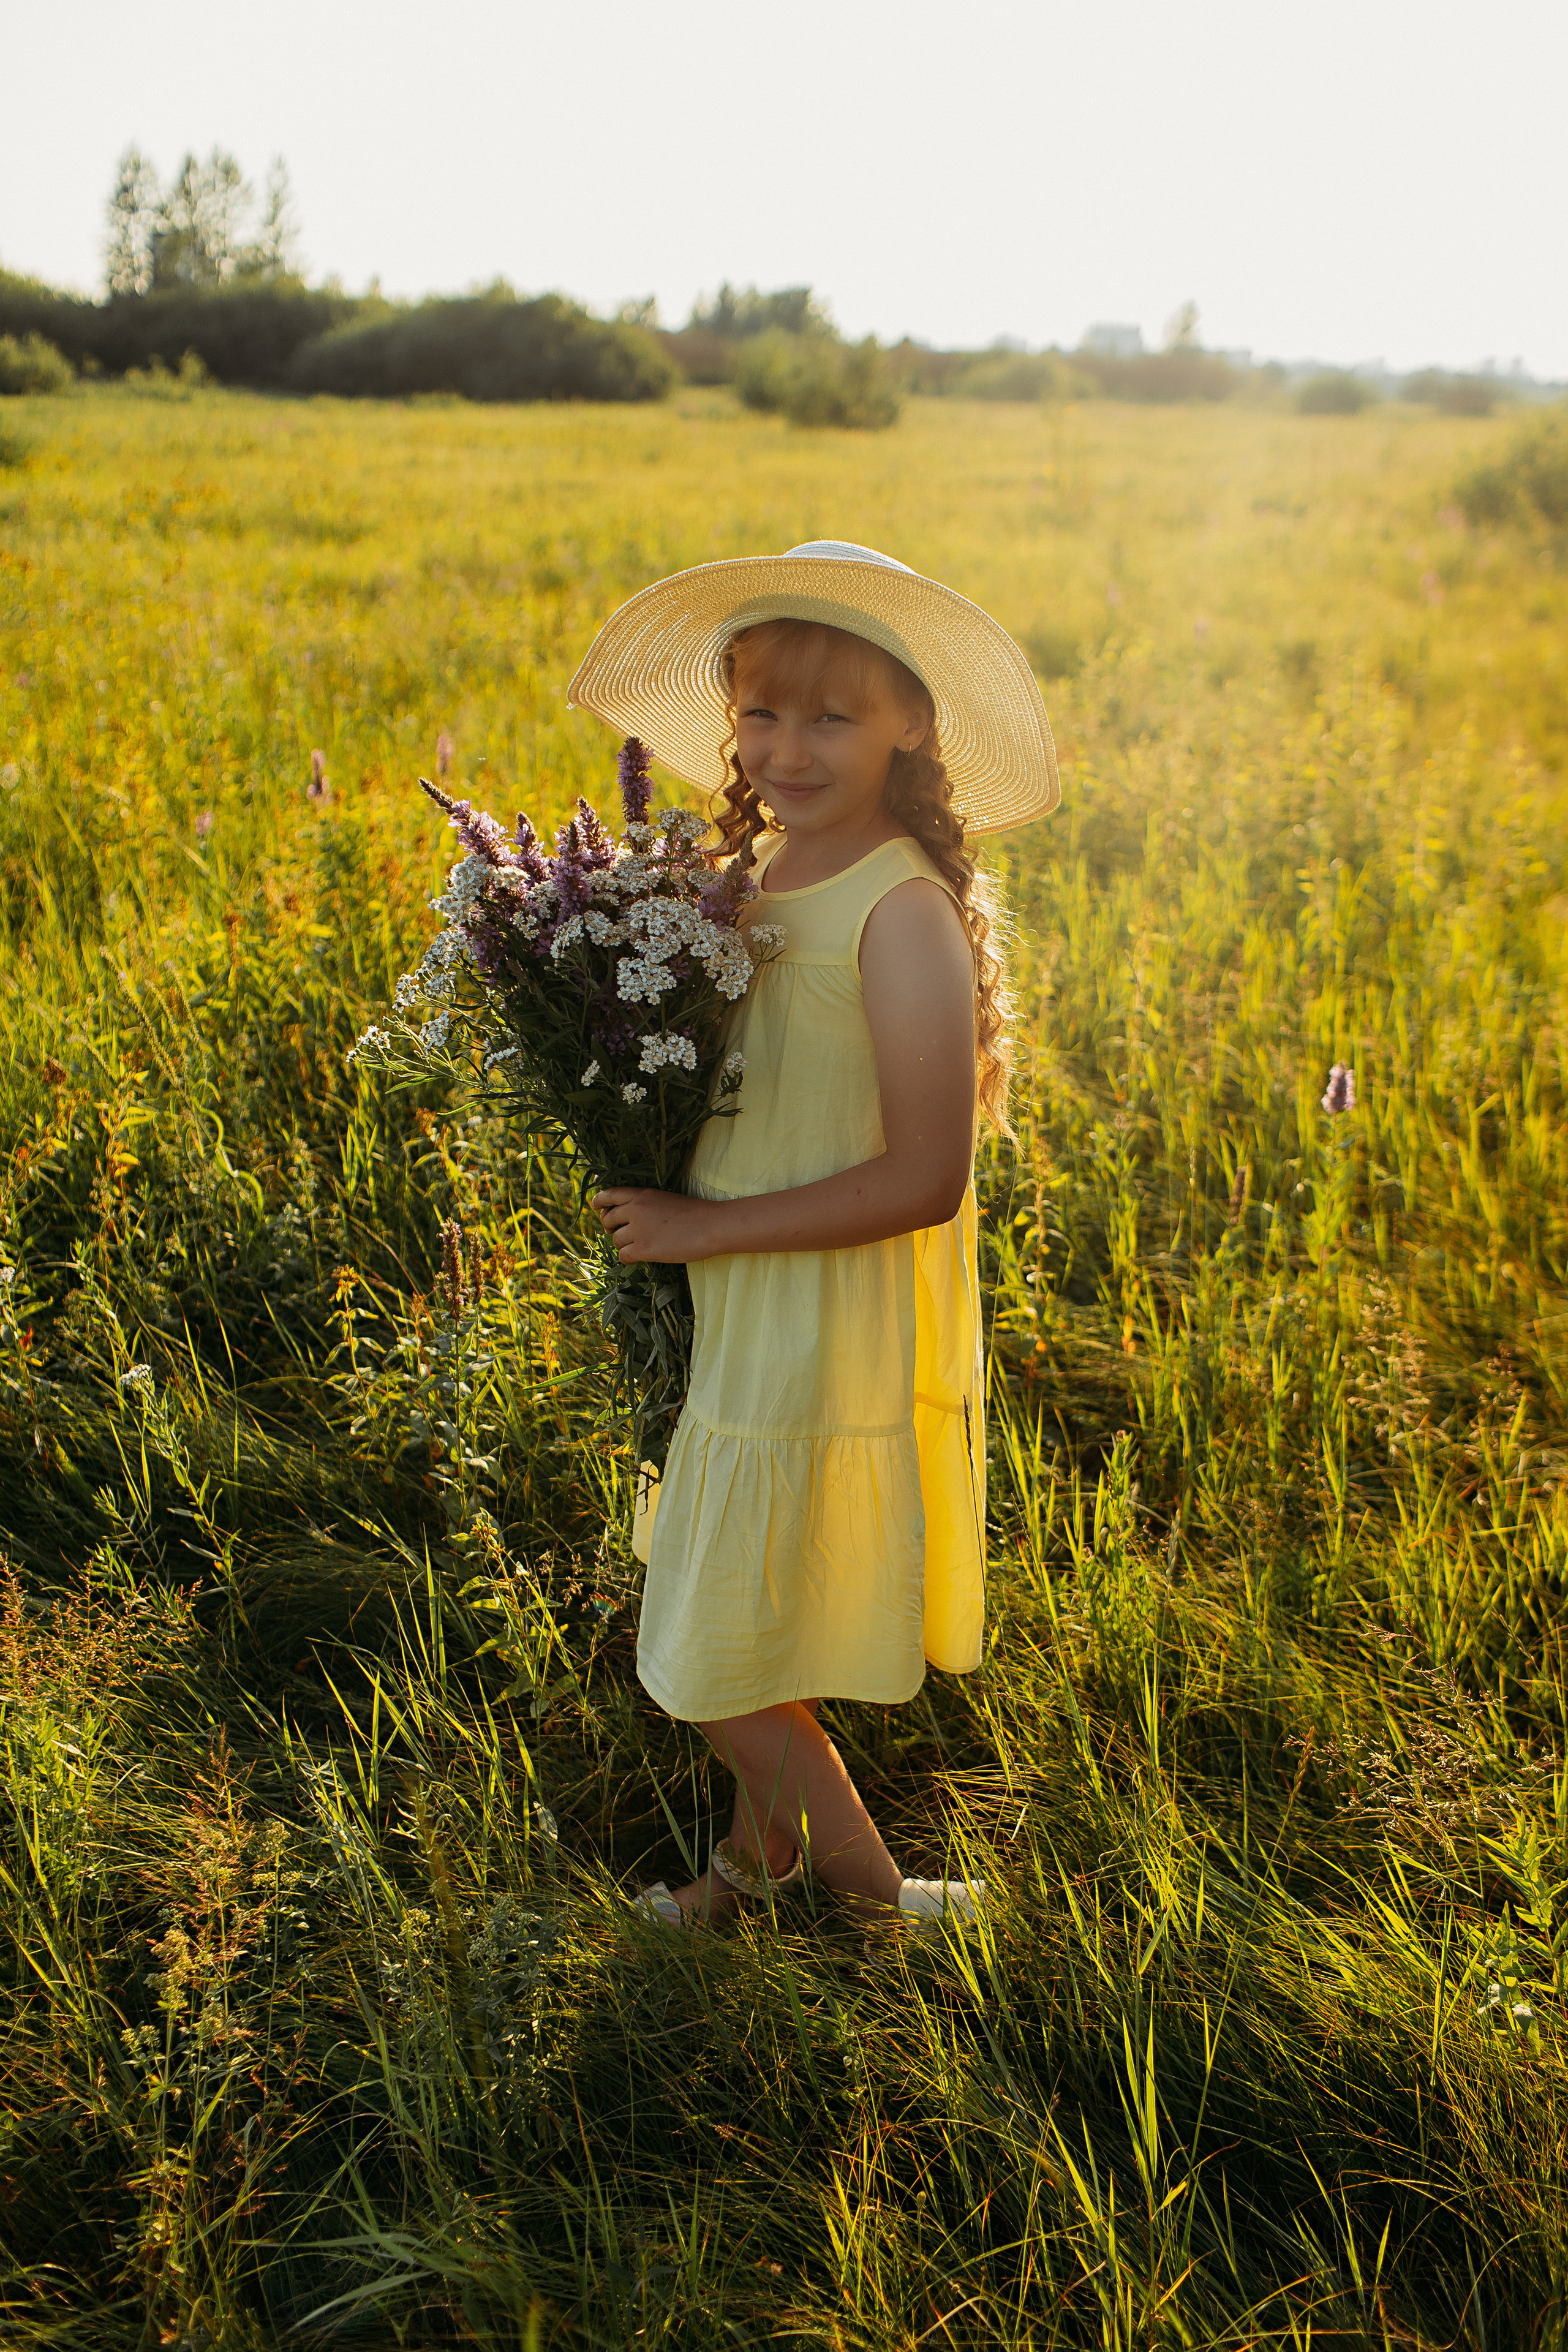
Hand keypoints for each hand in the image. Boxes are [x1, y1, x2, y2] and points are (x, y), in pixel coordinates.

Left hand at [593, 1186, 715, 1263]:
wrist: (711, 1226)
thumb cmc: (695, 1213)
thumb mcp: (666, 1199)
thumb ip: (646, 1205)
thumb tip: (631, 1219)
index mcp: (641, 1194)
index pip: (610, 1194)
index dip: (599, 1201)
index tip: (596, 1207)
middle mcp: (635, 1210)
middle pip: (609, 1220)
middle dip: (610, 1227)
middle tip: (618, 1233)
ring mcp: (637, 1230)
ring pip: (615, 1240)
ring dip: (623, 1245)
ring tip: (636, 1247)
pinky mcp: (643, 1249)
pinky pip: (623, 1256)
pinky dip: (627, 1258)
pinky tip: (637, 1258)